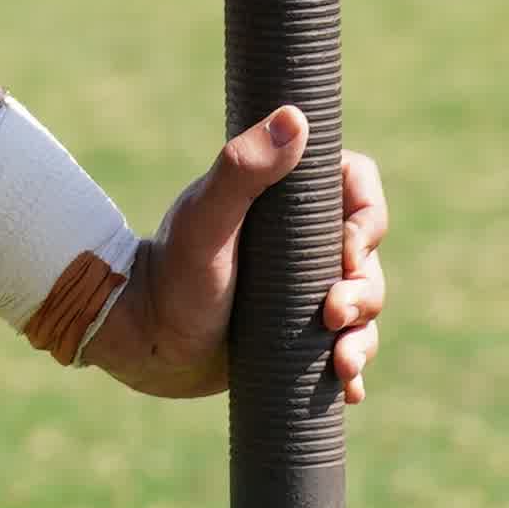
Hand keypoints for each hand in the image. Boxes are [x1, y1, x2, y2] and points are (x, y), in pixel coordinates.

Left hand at [76, 104, 386, 406]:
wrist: (140, 337)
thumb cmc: (168, 272)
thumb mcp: (205, 220)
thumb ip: (242, 170)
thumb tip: (294, 118)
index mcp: (286, 201)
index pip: (355, 188)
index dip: (367, 218)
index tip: (348, 251)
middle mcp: (302, 242)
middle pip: (368, 256)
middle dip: (365, 289)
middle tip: (332, 314)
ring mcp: (304, 290)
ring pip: (364, 306)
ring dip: (363, 336)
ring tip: (341, 364)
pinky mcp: (299, 335)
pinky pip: (345, 349)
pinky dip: (354, 370)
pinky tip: (349, 389)